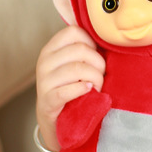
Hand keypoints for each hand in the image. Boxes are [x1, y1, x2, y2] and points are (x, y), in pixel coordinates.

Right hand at [35, 26, 105, 151]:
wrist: (57, 119)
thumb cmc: (72, 87)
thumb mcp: (75, 64)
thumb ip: (85, 50)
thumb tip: (108, 36)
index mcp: (51, 49)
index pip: (74, 32)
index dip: (91, 42)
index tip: (96, 56)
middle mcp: (44, 61)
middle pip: (80, 50)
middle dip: (98, 63)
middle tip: (101, 75)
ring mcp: (44, 81)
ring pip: (77, 69)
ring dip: (95, 79)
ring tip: (97, 87)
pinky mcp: (47, 100)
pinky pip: (67, 90)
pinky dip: (82, 90)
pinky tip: (89, 91)